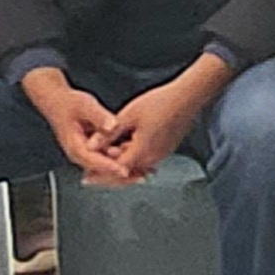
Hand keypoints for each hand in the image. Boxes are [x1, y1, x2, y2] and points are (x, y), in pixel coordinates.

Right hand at [21, 68, 133, 184]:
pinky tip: (140, 161)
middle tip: (143, 175)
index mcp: (75, 146)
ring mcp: (88, 154)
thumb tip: (111, 125)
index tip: (125, 170)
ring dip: (126, 170)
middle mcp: (81, 154)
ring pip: (108, 168)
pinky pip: (110, 160)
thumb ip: (99, 116)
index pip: (93, 162)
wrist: (58, 102)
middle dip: (122, 176)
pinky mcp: (95, 151)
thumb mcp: (85, 106)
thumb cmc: (69, 104)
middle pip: (102, 171)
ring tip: (147, 171)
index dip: (110, 167)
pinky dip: (124, 161)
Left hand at [99, 55, 230, 181]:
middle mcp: (153, 158)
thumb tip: (91, 146)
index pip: (116, 172)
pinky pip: (145, 160)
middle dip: (108, 173)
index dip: (100, 175)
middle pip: (125, 174)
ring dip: (120, 165)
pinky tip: (124, 149)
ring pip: (135, 167)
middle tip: (92, 172)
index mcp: (142, 152)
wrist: (188, 97)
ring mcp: (161, 154)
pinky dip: (132, 158)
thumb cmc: (161, 103)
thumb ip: (107, 134)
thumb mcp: (127, 115)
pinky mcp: (166, 148)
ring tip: (106, 157)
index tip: (87, 177)